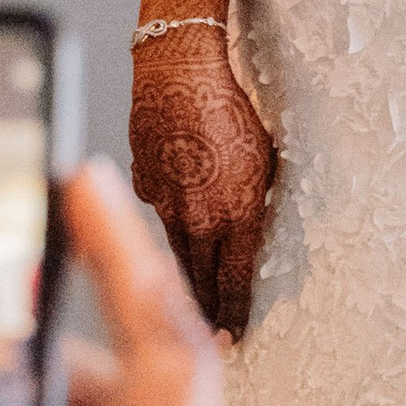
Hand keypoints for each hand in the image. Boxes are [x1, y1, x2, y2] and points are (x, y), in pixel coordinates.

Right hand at [129, 26, 275, 336]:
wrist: (179, 69)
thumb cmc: (227, 104)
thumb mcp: (262, 157)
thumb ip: (252, 199)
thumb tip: (247, 224)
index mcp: (236, 214)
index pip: (236, 282)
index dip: (235, 314)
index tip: (234, 336)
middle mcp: (199, 218)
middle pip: (202, 279)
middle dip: (208, 309)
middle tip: (212, 333)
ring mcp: (165, 204)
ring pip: (176, 251)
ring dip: (185, 275)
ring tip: (192, 298)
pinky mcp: (143, 183)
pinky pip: (156, 211)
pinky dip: (166, 216)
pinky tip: (173, 214)